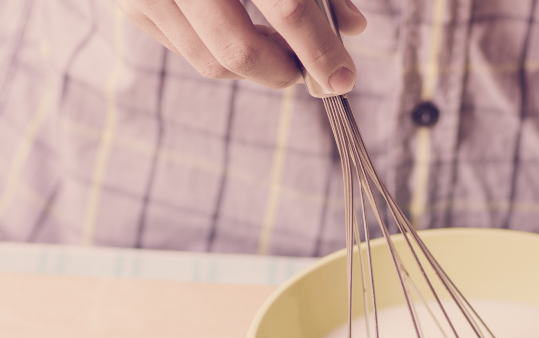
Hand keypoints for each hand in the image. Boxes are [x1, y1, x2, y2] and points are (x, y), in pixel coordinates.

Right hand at [116, 0, 365, 91]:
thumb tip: (353, 28)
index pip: (286, 7)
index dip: (319, 50)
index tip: (343, 78)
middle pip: (238, 49)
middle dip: (283, 70)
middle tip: (308, 70)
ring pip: (213, 62)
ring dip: (257, 67)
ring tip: (277, 46)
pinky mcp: (133, 5)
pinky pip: (191, 54)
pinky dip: (225, 53)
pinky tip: (241, 30)